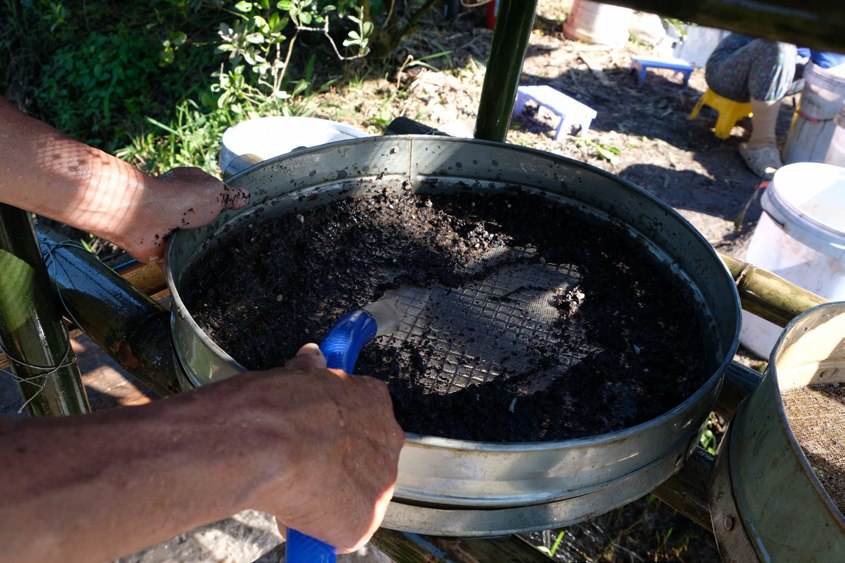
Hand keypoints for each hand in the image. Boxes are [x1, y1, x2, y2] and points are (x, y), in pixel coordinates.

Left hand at [115, 167, 248, 262]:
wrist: (146, 218)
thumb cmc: (181, 199)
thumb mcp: (216, 192)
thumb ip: (232, 196)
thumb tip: (246, 196)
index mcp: (191, 187)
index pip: (212, 197)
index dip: (226, 208)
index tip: (240, 220)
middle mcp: (178, 207)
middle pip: (203, 222)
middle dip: (214, 232)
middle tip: (233, 243)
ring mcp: (169, 229)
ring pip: (191, 243)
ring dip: (200, 250)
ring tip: (224, 263)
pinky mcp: (161, 250)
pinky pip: (177, 262)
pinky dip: (185, 269)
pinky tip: (202, 276)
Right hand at [230, 345, 403, 552]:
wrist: (271, 442)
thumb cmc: (277, 406)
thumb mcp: (299, 373)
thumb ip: (311, 375)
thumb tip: (311, 359)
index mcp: (374, 401)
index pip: (362, 419)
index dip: (336, 432)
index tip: (318, 436)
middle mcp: (388, 441)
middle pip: (366, 461)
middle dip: (337, 467)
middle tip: (304, 468)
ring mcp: (380, 484)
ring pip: (355, 498)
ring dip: (330, 498)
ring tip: (294, 490)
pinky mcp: (363, 522)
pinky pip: (340, 532)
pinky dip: (318, 529)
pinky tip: (294, 513)